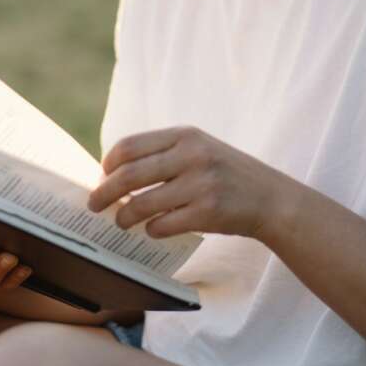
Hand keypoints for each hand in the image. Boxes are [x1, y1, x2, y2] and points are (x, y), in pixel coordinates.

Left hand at [86, 126, 288, 239]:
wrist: (271, 198)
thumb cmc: (226, 174)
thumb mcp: (199, 149)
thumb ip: (163, 154)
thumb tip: (114, 174)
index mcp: (185, 135)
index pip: (129, 146)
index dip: (108, 164)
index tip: (102, 177)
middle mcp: (191, 155)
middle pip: (128, 175)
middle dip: (104, 193)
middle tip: (94, 205)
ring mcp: (200, 184)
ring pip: (141, 204)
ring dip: (124, 217)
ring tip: (121, 222)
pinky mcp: (208, 212)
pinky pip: (162, 225)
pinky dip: (151, 230)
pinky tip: (153, 230)